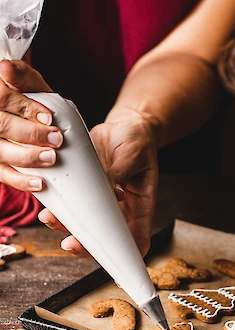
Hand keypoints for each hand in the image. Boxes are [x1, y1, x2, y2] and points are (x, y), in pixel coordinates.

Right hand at [0, 60, 62, 190]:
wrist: (31, 120)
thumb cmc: (30, 99)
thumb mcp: (28, 83)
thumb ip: (22, 75)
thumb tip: (6, 69)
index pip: (1, 98)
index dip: (24, 107)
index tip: (48, 116)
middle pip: (1, 125)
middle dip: (30, 134)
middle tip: (57, 138)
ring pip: (0, 152)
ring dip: (27, 157)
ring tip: (51, 158)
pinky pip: (3, 175)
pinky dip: (22, 181)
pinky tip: (40, 183)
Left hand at [39, 112, 158, 256]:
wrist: (125, 127)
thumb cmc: (138, 141)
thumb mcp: (134, 155)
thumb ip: (122, 173)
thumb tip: (113, 193)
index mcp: (140, 206)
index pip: (138, 239)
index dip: (128, 255)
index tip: (112, 259)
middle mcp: (121, 209)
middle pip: (106, 238)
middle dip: (86, 245)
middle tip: (69, 243)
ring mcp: (102, 202)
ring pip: (85, 224)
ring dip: (66, 227)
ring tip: (50, 218)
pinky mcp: (87, 190)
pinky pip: (74, 205)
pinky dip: (60, 208)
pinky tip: (47, 204)